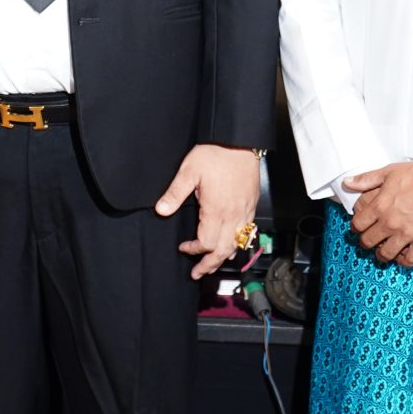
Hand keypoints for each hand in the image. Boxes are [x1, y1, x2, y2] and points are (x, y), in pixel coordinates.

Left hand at [158, 143, 259, 278]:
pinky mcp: (251, 205)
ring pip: (237, 244)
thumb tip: (161, 210)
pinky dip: (237, 243)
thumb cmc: (215, 153)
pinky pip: (246, 232)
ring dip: (224, 257)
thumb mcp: (189, 170)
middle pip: (223, 250)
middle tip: (198, 273)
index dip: (194, 250)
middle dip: (209, 264)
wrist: (238, 140)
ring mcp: (244, 211)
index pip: (206, 243)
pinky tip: (231, 244)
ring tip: (213, 264)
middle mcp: (233, 215)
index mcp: (216, 210)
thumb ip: (175, 193)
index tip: (184, 248)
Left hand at [342, 161, 412, 266]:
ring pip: (387, 254)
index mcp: (380, 206)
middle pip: (369, 242)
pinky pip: (411, 259)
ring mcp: (408, 233)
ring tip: (383, 252)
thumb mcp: (388, 172)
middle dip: (366, 242)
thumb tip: (347, 183)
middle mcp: (391, 222)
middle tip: (369, 241)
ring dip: (382, 255)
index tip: (358, 228)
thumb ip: (366, 179)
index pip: (358, 224)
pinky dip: (404, 261)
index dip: (355, 227)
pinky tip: (402, 257)